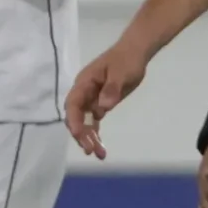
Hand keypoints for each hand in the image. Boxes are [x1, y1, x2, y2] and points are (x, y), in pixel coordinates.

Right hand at [65, 43, 148, 159]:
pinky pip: (94, 122)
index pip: (73, 104)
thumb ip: (111, 89)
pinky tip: (101, 149)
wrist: (134, 52)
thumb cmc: (126, 60)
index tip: (79, 135)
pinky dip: (96, 134)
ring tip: (99, 155)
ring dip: (89, 138)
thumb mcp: (121, 73)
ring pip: (85, 122)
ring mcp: (91, 99)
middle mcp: (84, 93)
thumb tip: (102, 108)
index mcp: (84, 83)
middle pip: (77, 117)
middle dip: (81, 134)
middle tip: (90, 150)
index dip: (74, 120)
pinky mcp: (100, 104)